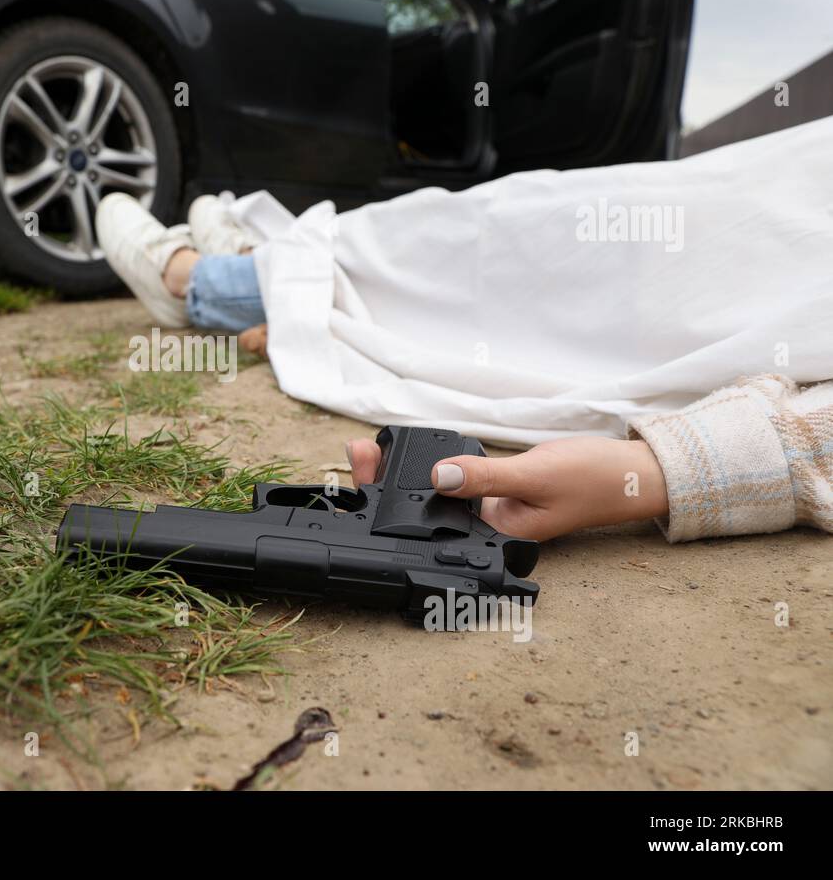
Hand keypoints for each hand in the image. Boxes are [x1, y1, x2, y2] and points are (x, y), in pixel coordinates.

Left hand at [344, 435, 668, 540]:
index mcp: (492, 539)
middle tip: (356, 452)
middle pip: (419, 512)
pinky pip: (450, 480)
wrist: (633, 473)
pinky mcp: (491, 491)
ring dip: (398, 474)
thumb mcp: (534, 475)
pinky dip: (426, 465)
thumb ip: (485, 478)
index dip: (391, 504)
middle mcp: (484, 530)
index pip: (428, 527)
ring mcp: (487, 511)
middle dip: (383, 484)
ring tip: (364, 451)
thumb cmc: (594, 480)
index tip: (364, 474)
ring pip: (430, 495)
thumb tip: (437, 477)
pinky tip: (403, 452)